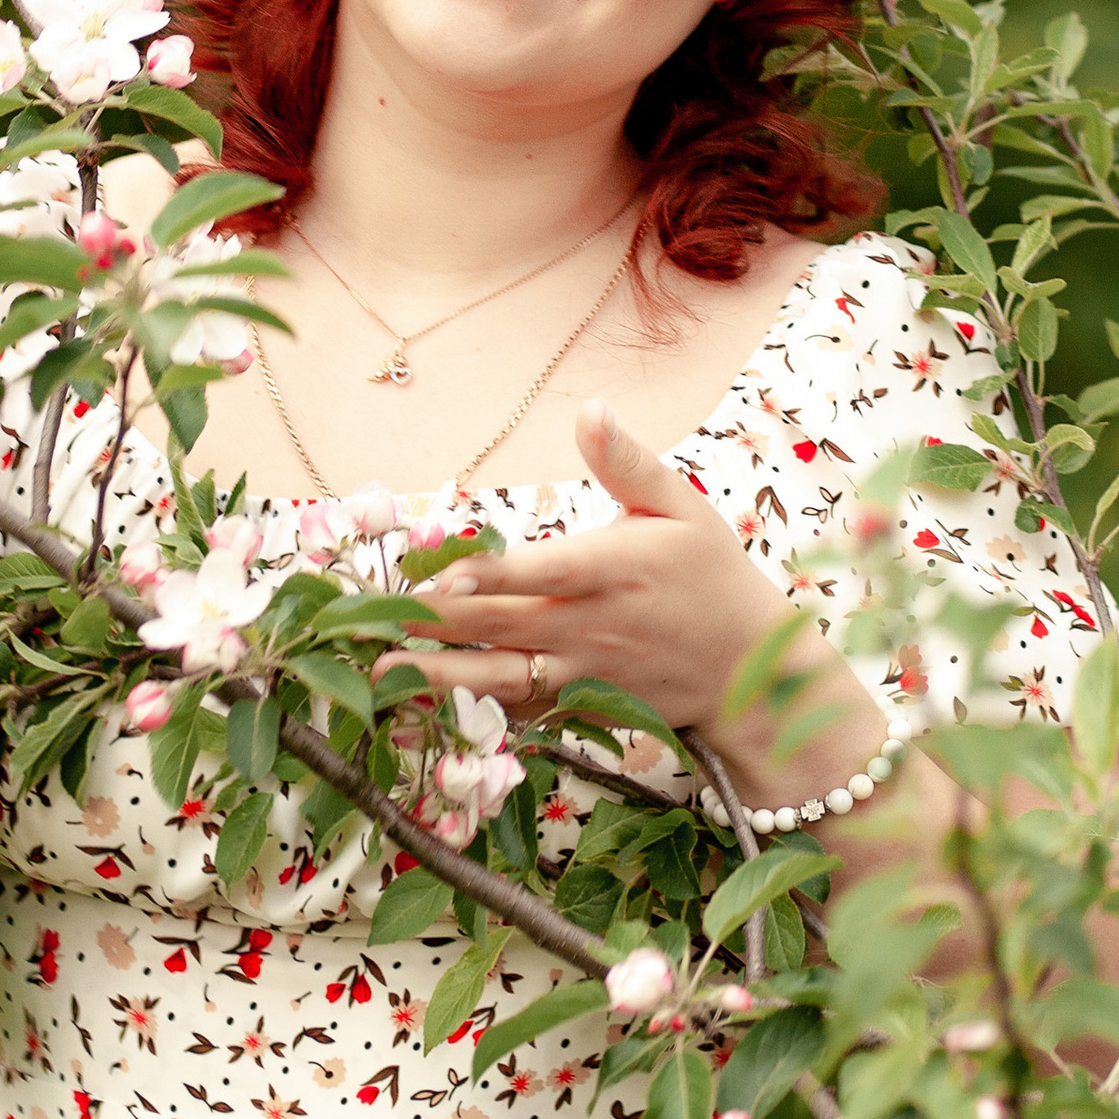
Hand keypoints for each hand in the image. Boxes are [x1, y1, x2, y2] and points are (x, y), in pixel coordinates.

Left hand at [419, 399, 857, 758]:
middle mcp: (592, 626)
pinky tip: (422, 706)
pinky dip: (471, 710)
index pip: (547, 572)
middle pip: (504, 624)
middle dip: (436, 622)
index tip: (448, 574)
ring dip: (440, 676)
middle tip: (370, 616)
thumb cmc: (711, 574)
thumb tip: (590, 408)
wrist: (749, 669)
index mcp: (614, 569)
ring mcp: (583, 672)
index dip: (497, 575)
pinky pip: (519, 709)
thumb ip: (627, 462)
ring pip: (501, 678)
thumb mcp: (682, 507)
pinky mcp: (581, 705)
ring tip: (383, 672)